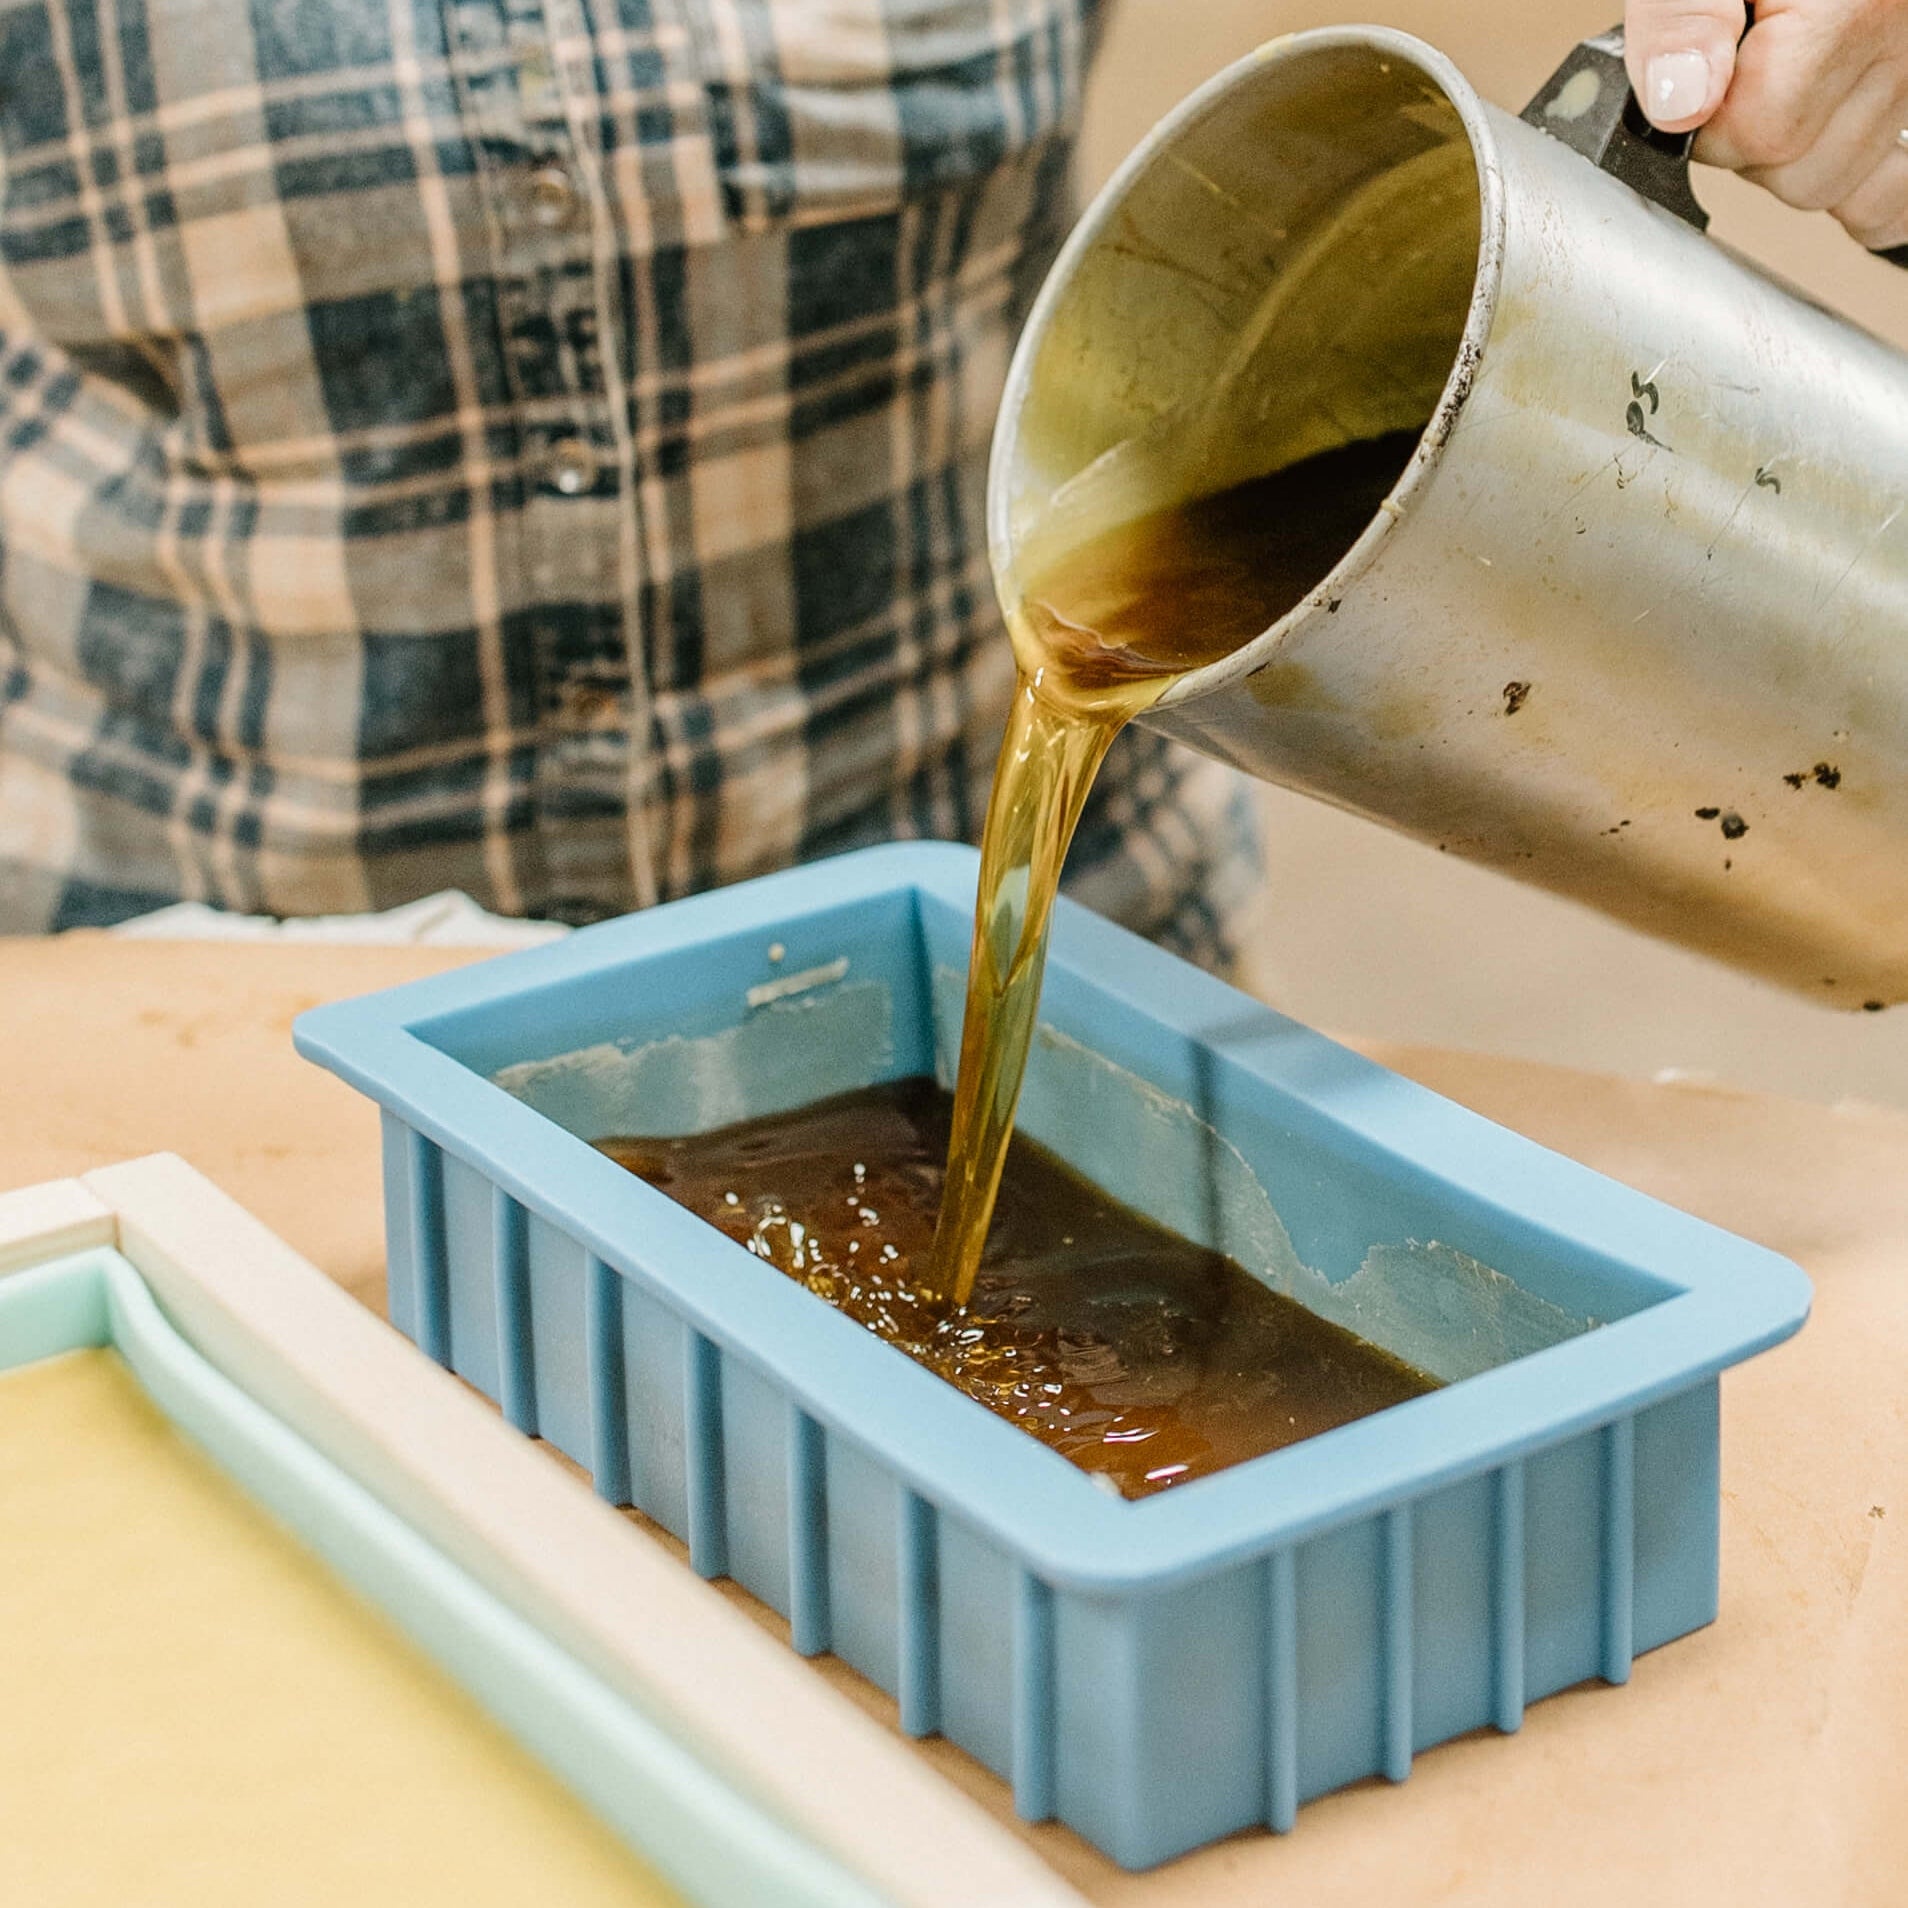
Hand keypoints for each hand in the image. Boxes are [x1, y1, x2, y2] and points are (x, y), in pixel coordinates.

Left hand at [1624, 0, 1907, 248]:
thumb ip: (1682, 15)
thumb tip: (1680, 105)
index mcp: (1854, 2)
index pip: (1766, 132)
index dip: (1707, 122)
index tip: (1694, 79)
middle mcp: (1906, 33)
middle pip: (1806, 172)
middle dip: (1749, 145)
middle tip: (1731, 80)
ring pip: (1847, 184)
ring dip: (1795, 158)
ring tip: (1775, 86)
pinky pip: (1893, 188)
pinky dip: (1863, 188)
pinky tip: (1817, 153)